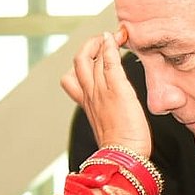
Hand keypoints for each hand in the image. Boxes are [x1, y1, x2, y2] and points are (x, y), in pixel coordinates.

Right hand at [61, 28, 151, 157]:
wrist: (122, 158)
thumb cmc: (121, 147)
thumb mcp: (108, 126)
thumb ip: (107, 111)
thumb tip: (114, 104)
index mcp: (86, 104)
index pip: (72, 77)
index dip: (83, 63)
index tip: (98, 55)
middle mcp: (90, 95)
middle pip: (79, 61)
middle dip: (90, 44)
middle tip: (106, 39)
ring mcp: (101, 92)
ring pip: (91, 58)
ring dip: (102, 42)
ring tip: (117, 36)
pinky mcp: (117, 91)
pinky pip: (108, 62)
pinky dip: (110, 47)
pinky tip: (116, 38)